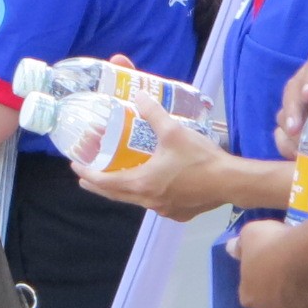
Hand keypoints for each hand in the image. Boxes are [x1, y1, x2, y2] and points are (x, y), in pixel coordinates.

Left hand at [81, 100, 230, 220]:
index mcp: (142, 183)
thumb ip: (154, 113)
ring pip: (136, 200)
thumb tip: (139, 95)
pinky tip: (151, 185)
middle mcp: (149, 201)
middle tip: (85, 175)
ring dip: (122, 189)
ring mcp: (164, 210)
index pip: (105, 182)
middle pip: (116, 195)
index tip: (75, 168)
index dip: (88, 174)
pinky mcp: (179, 212)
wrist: (231, 182)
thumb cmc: (200, 159)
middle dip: (98, 184)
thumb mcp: (173, 132)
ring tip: (116, 177)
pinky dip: (145, 194)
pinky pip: (155, 204)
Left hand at [235, 217, 307, 307]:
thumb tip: (231, 249)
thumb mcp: (249, 234)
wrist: (306, 254)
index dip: (260, 278)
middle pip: (273, 304)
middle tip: (290, 270)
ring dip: (302, 296)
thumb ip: (239, 245)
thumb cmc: (271, 244)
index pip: (251, 291)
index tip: (270, 264)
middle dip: (280, 292)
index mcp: (249, 298)